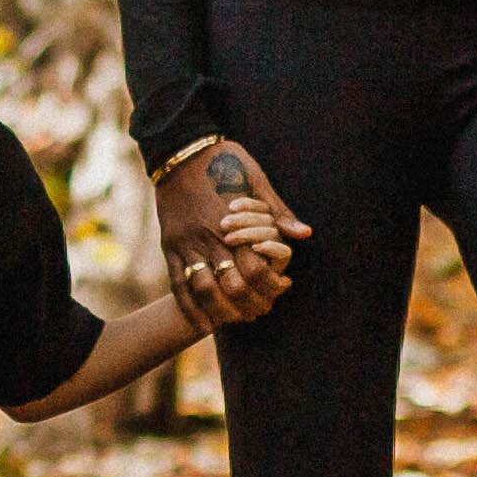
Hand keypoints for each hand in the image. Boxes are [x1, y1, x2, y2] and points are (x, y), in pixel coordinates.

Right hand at [159, 138, 308, 329]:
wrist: (181, 150)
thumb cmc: (225, 163)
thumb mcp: (257, 181)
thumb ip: (278, 213)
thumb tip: (305, 234)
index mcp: (236, 224)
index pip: (256, 269)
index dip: (270, 286)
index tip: (280, 290)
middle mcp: (211, 238)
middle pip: (232, 286)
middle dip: (249, 305)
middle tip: (260, 312)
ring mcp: (188, 244)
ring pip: (204, 291)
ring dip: (222, 313)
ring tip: (236, 320)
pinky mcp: (171, 247)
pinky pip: (178, 285)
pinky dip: (191, 310)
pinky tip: (203, 326)